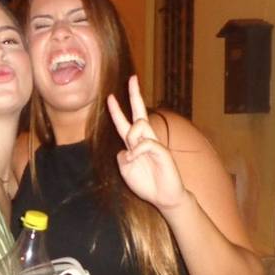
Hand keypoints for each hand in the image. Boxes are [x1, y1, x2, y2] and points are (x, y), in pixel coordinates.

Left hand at [107, 75, 186, 211]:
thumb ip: (121, 157)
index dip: (116, 110)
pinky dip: (137, 151)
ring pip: (138, 126)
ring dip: (131, 138)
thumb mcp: (125, 170)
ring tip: (134, 157)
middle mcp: (144, 139)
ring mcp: (154, 142)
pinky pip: (145, 143)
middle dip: (135, 94)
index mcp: (134, 143)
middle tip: (132, 78)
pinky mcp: (161, 149)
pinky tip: (137, 160)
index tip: (110, 96)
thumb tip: (126, 147)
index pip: (124, 122)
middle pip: (139, 112)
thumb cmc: (146, 183)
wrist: (164, 197)